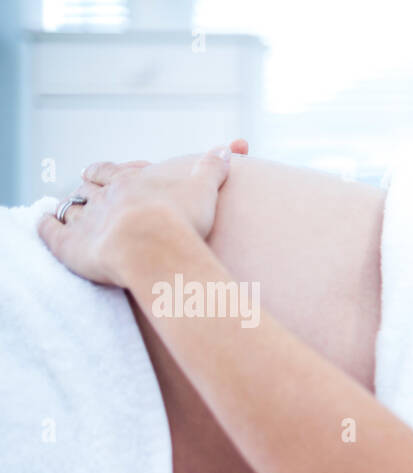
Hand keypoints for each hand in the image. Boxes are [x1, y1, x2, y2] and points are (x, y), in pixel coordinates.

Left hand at [38, 143, 236, 286]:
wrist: (153, 245)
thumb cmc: (180, 219)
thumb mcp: (203, 189)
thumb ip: (213, 168)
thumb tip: (231, 148)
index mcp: (130, 182)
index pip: (112, 171)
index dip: (108, 172)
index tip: (104, 173)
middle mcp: (103, 198)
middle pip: (87, 188)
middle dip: (87, 190)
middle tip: (87, 191)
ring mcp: (85, 221)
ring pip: (69, 208)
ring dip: (68, 209)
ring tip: (69, 213)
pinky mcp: (70, 246)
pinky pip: (50, 232)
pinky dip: (46, 228)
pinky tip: (45, 227)